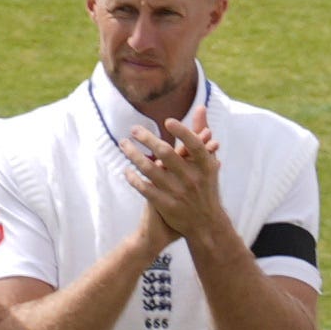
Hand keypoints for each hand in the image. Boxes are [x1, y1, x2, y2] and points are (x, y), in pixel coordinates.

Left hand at [134, 115, 228, 243]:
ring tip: (123, 144)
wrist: (206, 223)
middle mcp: (192, 178)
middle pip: (166, 154)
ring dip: (134, 155)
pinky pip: (144, 188)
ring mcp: (178, 193)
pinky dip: (133, 178)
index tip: (167, 121)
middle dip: (148, 139)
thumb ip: (201, 134)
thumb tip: (201, 106)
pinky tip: (126, 169)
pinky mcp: (165, 205)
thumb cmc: (205, 184)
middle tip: (134, 129)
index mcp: (206, 165)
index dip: (182, 132)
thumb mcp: (207, 161)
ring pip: (150, 170)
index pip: (194, 145)